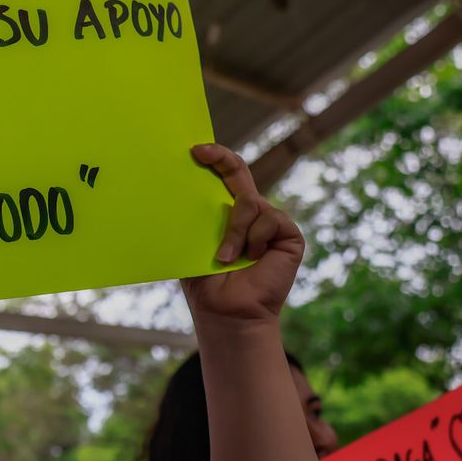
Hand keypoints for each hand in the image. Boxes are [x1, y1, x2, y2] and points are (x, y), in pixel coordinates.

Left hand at [181, 144, 303, 328]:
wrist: (227, 310)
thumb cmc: (206, 281)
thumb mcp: (194, 243)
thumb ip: (196, 218)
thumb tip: (172, 189)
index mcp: (226, 212)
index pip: (225, 176)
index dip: (215, 158)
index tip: (195, 150)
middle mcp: (250, 211)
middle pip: (240, 173)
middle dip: (221, 159)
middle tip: (202, 152)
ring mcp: (270, 221)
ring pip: (249, 203)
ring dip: (234, 231)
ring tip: (225, 258)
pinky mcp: (288, 233)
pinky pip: (269, 219)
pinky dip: (253, 239)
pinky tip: (251, 258)